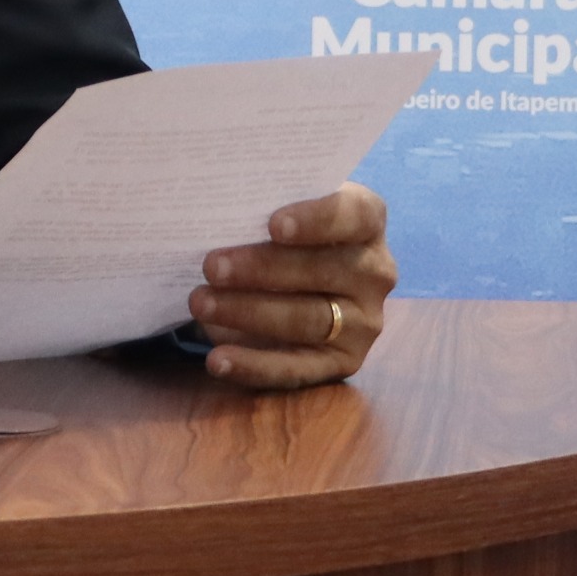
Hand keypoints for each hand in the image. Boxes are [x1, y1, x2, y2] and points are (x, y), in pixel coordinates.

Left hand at [187, 184, 396, 389]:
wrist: (292, 279)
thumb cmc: (279, 231)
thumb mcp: (279, 209)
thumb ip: (264, 207)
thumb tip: (217, 214)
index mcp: (367, 221)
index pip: (354, 215)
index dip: (317, 220)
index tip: (274, 225)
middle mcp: (375, 272)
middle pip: (322, 270)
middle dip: (262, 269)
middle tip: (211, 266)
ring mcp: (364, 321)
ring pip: (308, 320)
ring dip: (250, 313)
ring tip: (201, 304)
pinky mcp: (343, 362)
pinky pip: (297, 368)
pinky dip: (254, 365)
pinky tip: (218, 360)